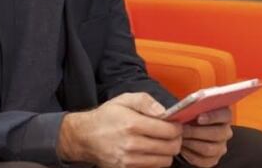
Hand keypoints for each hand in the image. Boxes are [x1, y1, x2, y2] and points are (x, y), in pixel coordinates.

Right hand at [58, 93, 182, 167]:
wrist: (85, 136)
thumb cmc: (106, 117)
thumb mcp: (124, 99)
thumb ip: (146, 101)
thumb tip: (164, 111)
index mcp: (133, 124)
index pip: (169, 131)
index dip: (177, 127)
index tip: (175, 124)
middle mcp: (132, 144)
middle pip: (170, 148)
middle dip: (175, 140)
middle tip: (171, 134)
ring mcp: (129, 160)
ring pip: (165, 161)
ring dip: (167, 151)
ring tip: (161, 142)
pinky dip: (156, 160)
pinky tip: (150, 150)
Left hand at [179, 108, 232, 167]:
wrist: (189, 132)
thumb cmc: (192, 118)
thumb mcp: (193, 109)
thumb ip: (194, 108)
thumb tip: (186, 109)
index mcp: (224, 116)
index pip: (225, 115)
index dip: (213, 116)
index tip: (199, 118)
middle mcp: (226, 132)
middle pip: (217, 133)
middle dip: (197, 131)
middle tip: (183, 129)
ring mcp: (221, 147)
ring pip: (209, 148)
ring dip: (192, 143)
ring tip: (181, 138)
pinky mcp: (213, 159)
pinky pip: (203, 160)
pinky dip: (190, 154)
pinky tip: (183, 148)